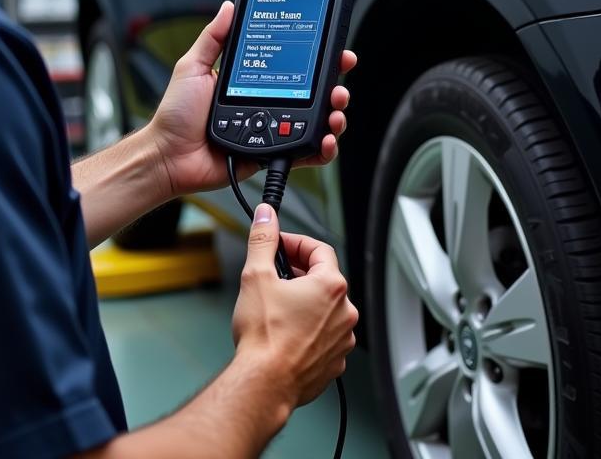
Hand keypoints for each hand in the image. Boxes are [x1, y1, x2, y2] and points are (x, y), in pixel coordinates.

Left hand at [148, 1, 356, 198]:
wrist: (169, 155)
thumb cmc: (176, 115)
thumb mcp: (193, 66)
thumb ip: (214, 37)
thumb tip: (230, 6)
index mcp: (253, 80)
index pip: (293, 63)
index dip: (317, 55)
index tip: (333, 45)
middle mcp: (268, 102)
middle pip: (312, 92)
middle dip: (334, 83)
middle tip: (339, 79)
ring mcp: (272, 128)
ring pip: (315, 121)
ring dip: (334, 114)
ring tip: (335, 109)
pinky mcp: (272, 153)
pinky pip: (304, 152)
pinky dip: (322, 148)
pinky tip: (325, 139)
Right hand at [232, 204, 357, 406]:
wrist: (263, 385)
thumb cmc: (263, 337)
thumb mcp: (256, 276)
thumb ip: (263, 239)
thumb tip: (266, 216)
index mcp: (331, 286)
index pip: (319, 250)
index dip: (296, 244)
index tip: (279, 245)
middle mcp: (344, 312)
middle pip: (324, 278)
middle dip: (298, 272)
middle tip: (273, 275)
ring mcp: (342, 340)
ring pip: (325, 309)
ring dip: (304, 302)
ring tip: (277, 307)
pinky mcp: (334, 362)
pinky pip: (324, 336)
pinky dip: (308, 329)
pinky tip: (285, 333)